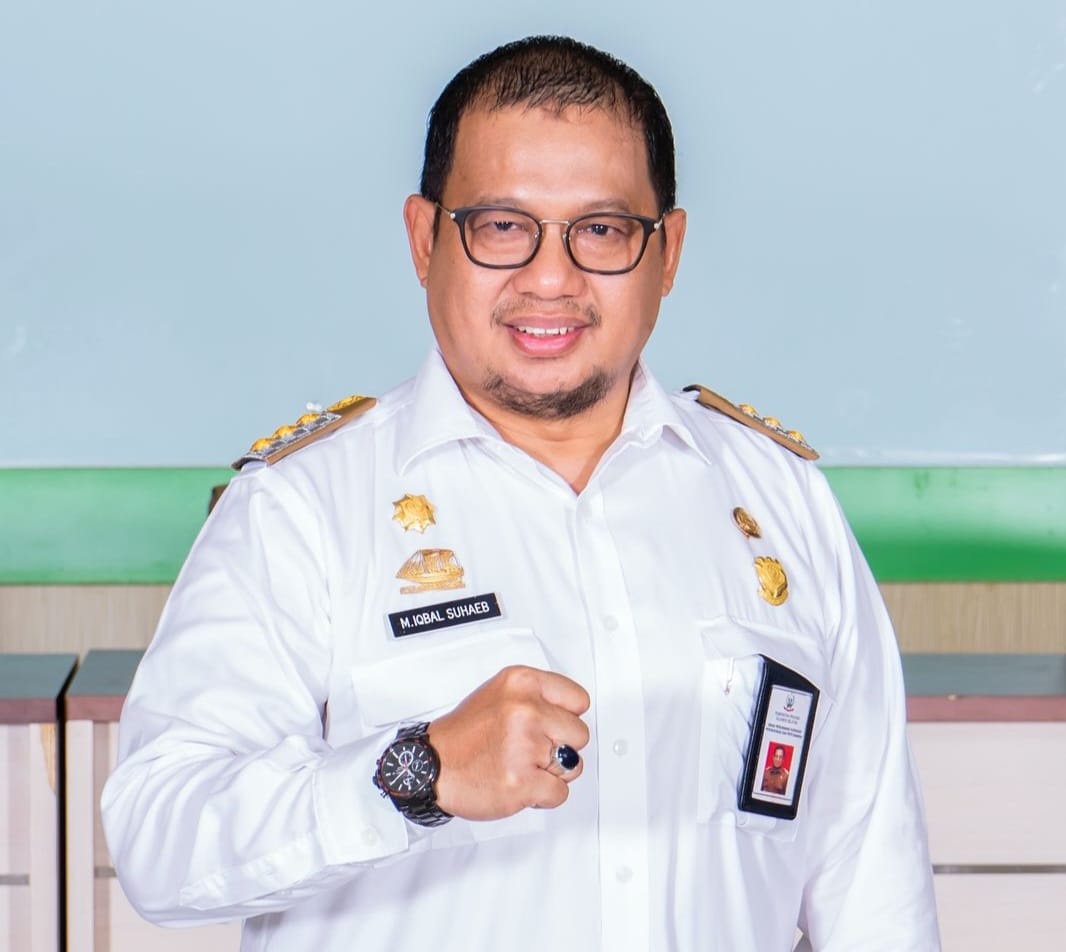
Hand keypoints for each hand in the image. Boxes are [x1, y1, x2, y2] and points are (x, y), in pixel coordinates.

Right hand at [429, 665, 589, 820]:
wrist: (430, 766)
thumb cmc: (464, 734)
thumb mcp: (500, 693)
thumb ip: (538, 697)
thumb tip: (572, 714)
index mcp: (521, 682)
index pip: (579, 699)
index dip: (566, 717)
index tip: (550, 725)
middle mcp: (525, 709)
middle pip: (580, 734)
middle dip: (560, 746)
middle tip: (530, 749)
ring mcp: (524, 746)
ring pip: (573, 765)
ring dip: (552, 772)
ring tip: (523, 765)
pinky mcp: (522, 782)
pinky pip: (560, 793)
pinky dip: (543, 796)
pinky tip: (519, 783)